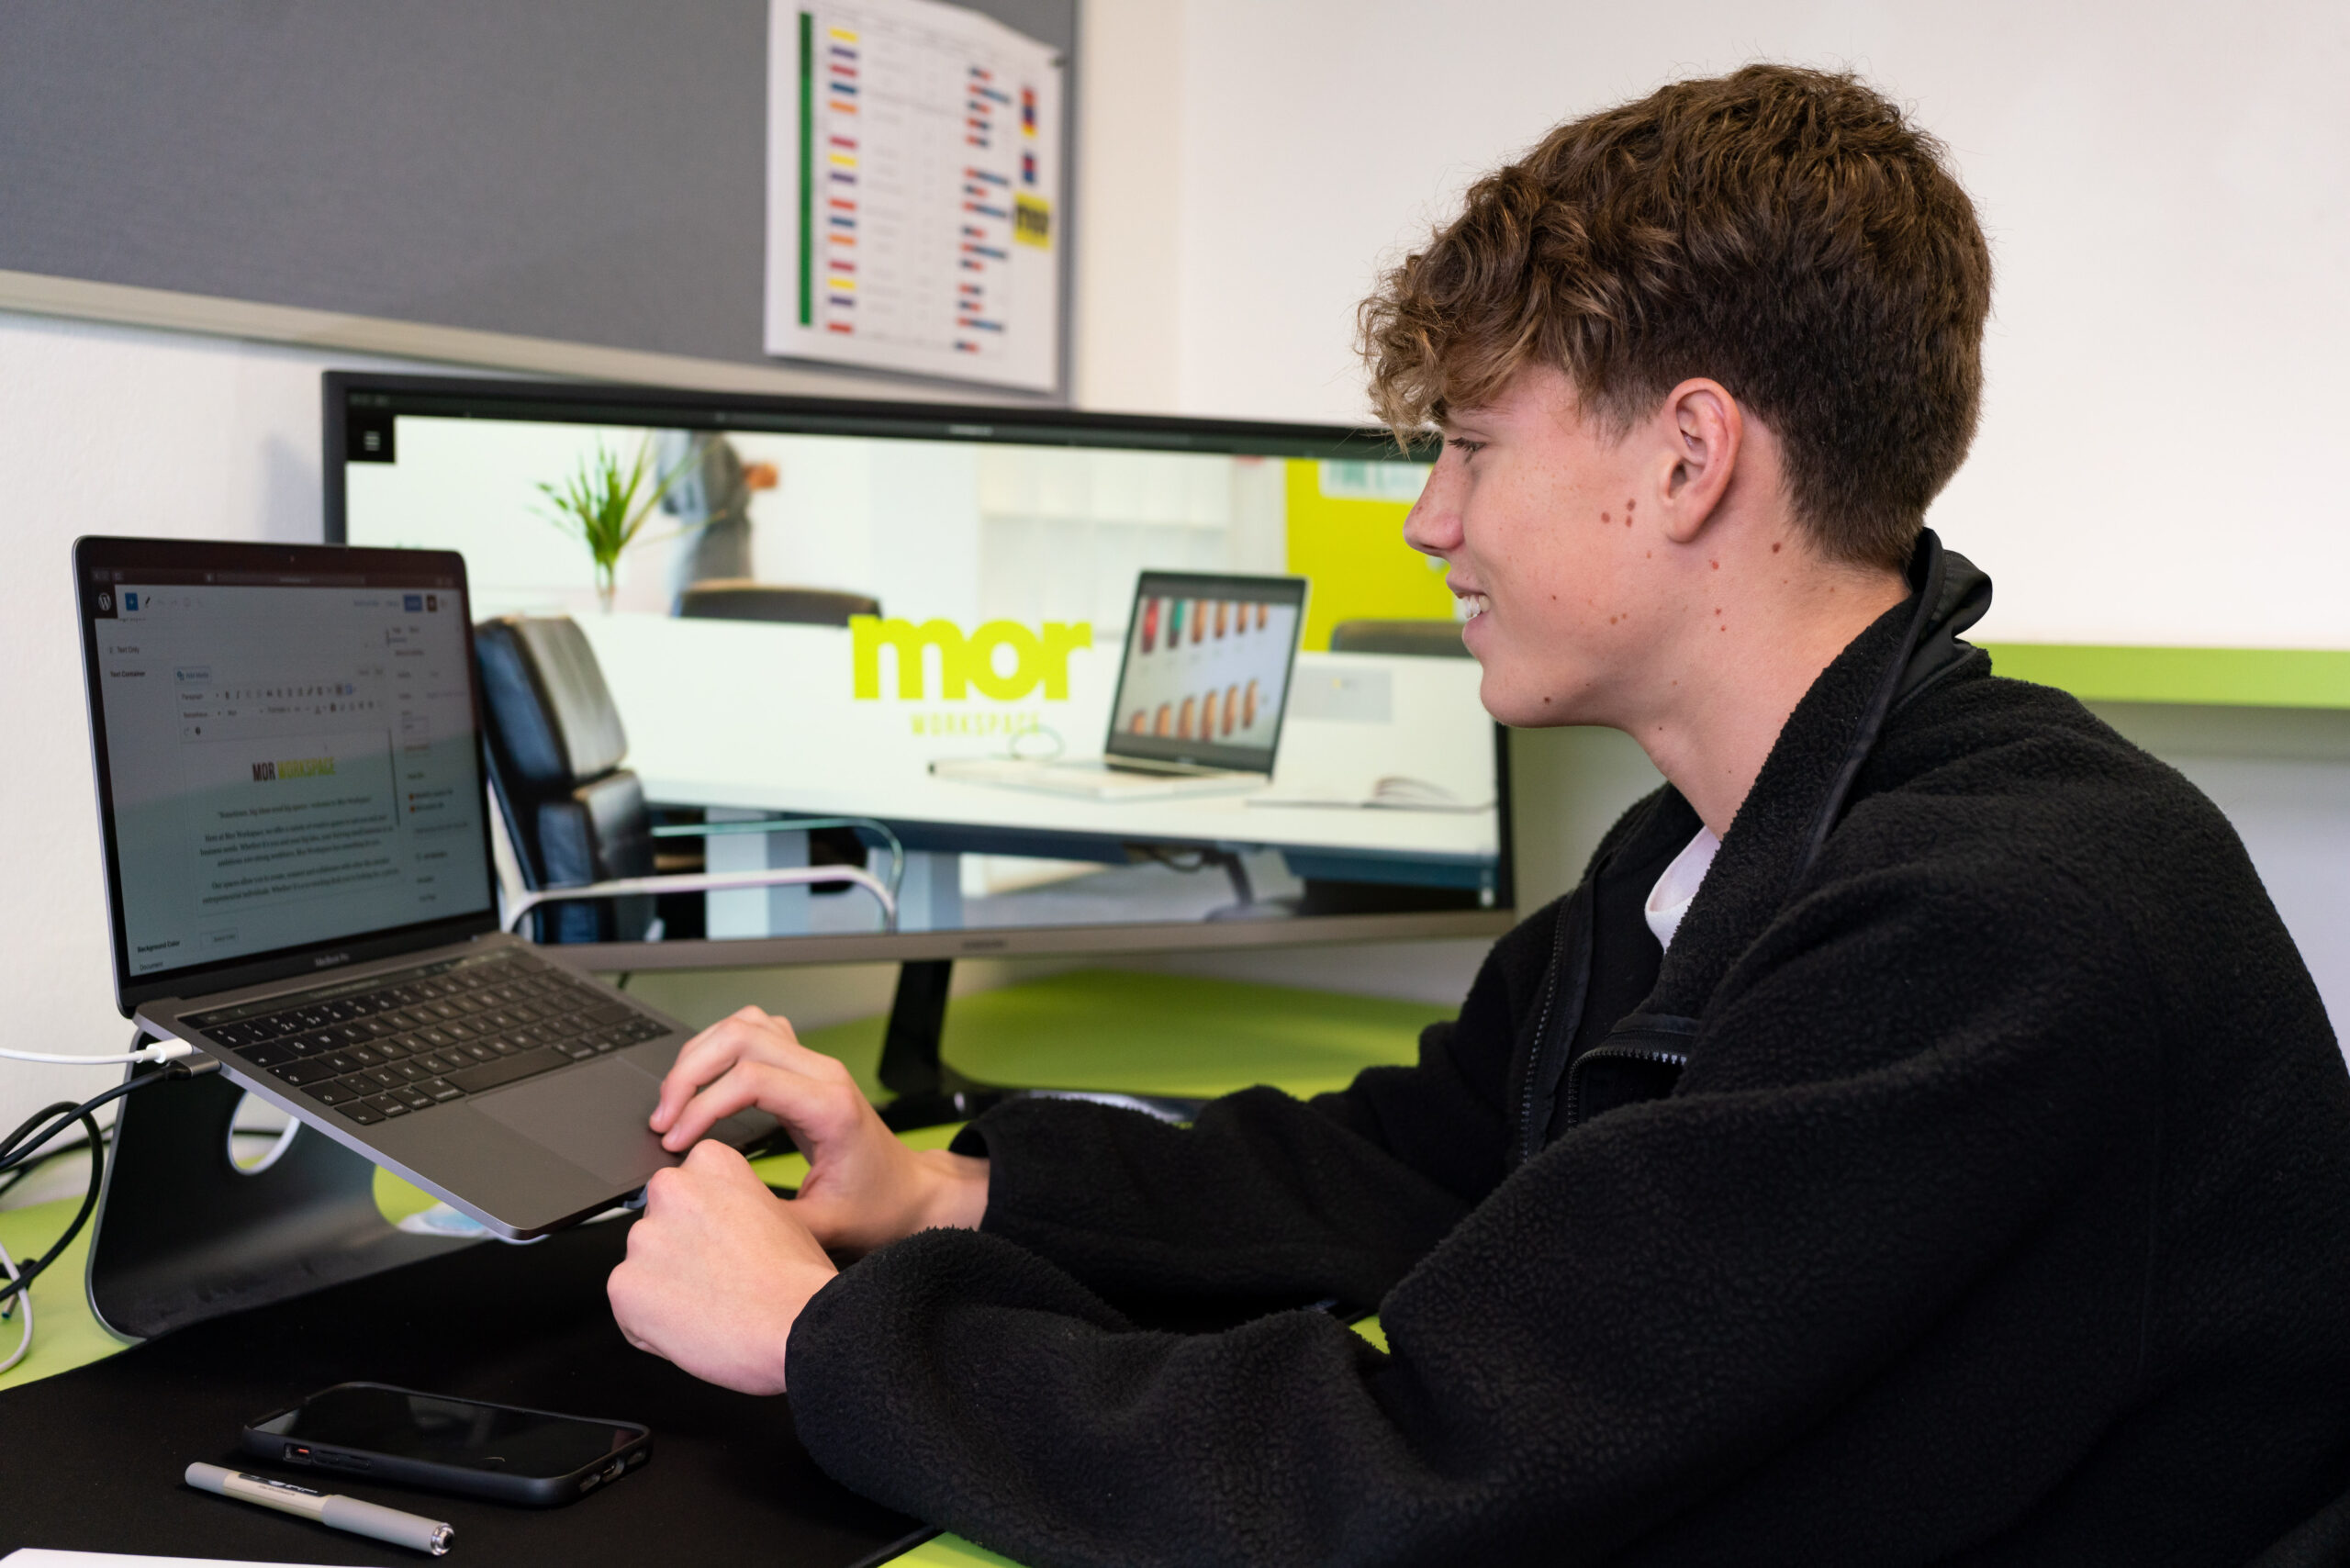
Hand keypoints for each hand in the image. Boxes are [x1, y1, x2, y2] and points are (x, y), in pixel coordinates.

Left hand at [607, 1141, 831, 1394]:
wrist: (794, 1325)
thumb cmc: (796, 1279)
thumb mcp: (776, 1213)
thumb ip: (731, 1207)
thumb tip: (714, 1225)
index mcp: (709, 1163)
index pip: (683, 1191)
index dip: (702, 1225)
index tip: (723, 1242)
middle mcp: (669, 1189)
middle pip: (658, 1227)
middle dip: (677, 1254)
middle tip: (717, 1278)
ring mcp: (642, 1238)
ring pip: (642, 1269)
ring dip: (664, 1290)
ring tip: (710, 1308)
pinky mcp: (622, 1285)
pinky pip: (629, 1311)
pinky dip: (652, 1326)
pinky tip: (691, 1327)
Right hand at [649, 1006, 988, 1255]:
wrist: (911, 1194)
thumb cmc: (876, 1208)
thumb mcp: (822, 1227)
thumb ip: (767, 1219)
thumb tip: (710, 1210)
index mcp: (830, 1107)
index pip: (750, 1079)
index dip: (701, 1106)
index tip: (674, 1141)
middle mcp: (824, 1074)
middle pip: (741, 1035)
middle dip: (689, 1073)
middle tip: (663, 1119)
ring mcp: (816, 1065)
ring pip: (746, 1024)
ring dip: (700, 1054)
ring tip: (674, 1100)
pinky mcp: (806, 1069)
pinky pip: (757, 1033)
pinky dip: (719, 1048)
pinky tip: (702, 1083)